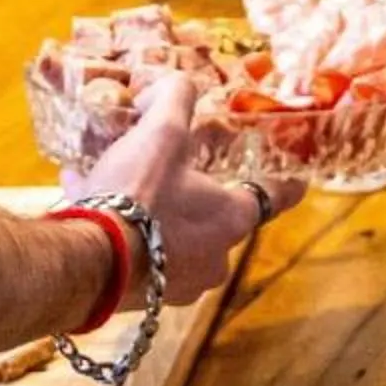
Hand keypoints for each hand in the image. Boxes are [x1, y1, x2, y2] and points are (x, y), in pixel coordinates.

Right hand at [70, 74, 300, 304]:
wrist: (90, 260)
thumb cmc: (138, 194)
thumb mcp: (161, 132)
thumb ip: (175, 98)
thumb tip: (172, 86)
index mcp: (232, 218)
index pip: (274, 197)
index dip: (285, 183)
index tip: (297, 179)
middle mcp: (215, 258)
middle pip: (216, 218)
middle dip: (193, 193)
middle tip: (168, 169)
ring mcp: (179, 283)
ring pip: (173, 237)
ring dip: (153, 213)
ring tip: (117, 184)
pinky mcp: (143, 299)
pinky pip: (139, 255)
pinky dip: (123, 231)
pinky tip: (88, 202)